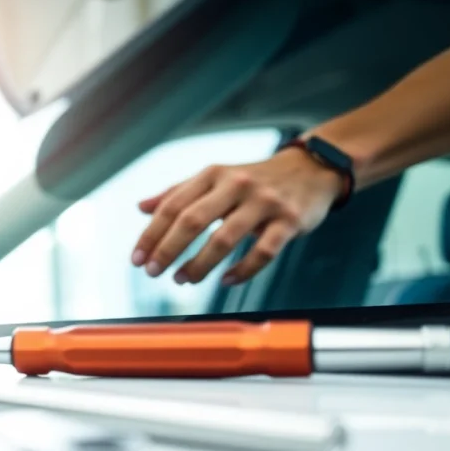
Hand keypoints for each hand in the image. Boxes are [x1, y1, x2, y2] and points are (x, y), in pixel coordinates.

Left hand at [131, 147, 344, 285]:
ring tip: (183, 279)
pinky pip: (263, 252)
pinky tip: (226, 281)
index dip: (151, 234)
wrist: (312, 169)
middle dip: (168, 250)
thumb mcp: (215, 178)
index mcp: (213, 174)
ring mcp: (264, 202)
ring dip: (199, 265)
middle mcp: (236, 184)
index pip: (173, 205)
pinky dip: (242, 271)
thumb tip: (140, 207)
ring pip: (224, 239)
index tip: (137, 259)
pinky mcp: (290, 220)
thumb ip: (178, 193)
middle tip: (153, 272)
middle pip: (193, 220)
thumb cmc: (254, 178)